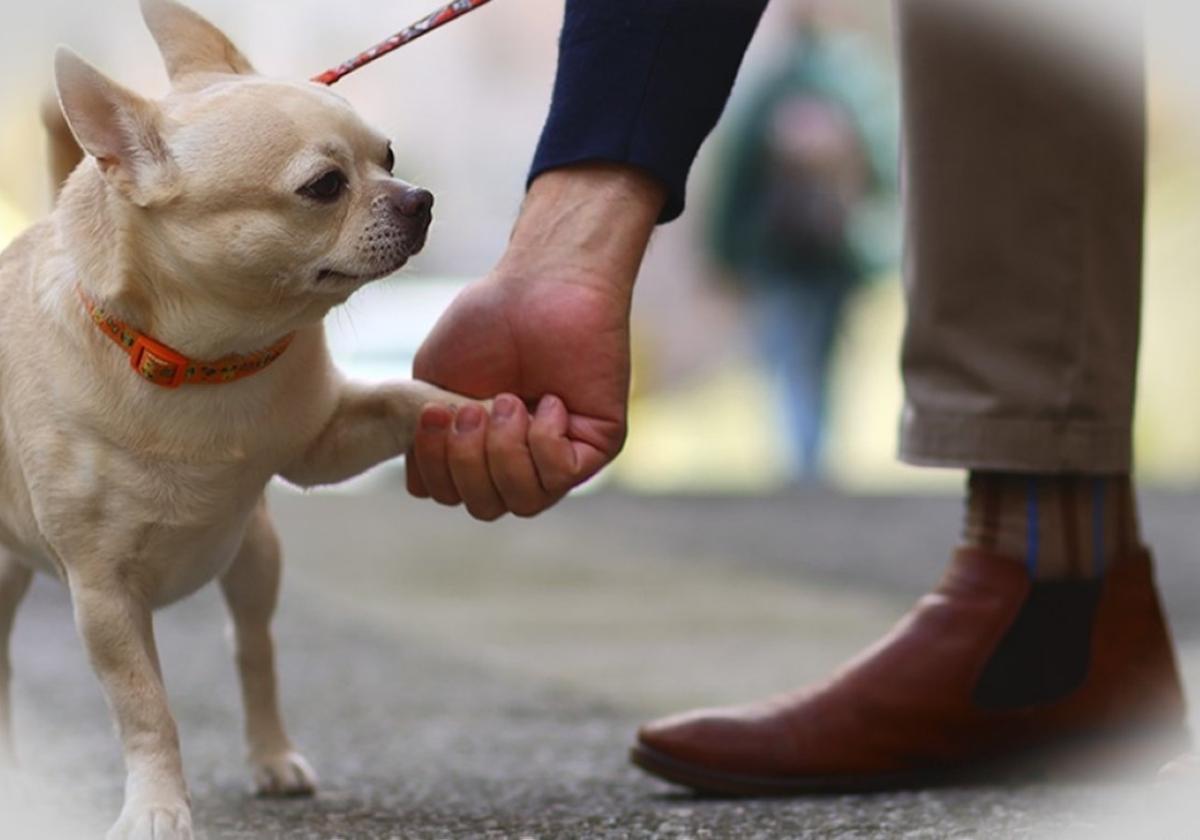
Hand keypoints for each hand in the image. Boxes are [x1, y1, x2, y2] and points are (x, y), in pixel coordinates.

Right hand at [406, 164, 665, 519]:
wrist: (541, 284)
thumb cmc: (488, 321)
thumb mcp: (435, 381)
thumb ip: (424, 437)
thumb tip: (420, 488)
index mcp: (480, 448)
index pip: (451, 494)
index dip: (436, 467)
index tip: (434, 413)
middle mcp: (520, 459)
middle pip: (485, 506)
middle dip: (467, 461)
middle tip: (471, 410)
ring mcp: (559, 456)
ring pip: (522, 501)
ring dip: (503, 451)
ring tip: (506, 401)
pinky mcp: (597, 446)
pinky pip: (561, 476)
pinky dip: (543, 441)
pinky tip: (548, 401)